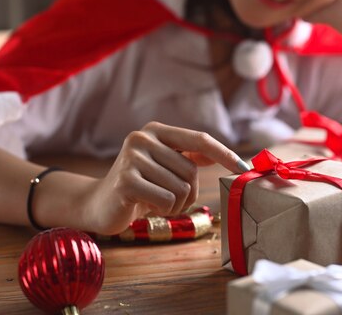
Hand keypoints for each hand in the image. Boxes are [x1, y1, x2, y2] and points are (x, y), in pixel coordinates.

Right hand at [84, 122, 246, 234]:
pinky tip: (145, 207)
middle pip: (191, 171)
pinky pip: (166, 200)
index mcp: (155, 131)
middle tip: (167, 199)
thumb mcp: (162, 167)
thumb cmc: (137, 187)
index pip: (199, 139)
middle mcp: (142, 138)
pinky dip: (163, 210)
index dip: (224, 154)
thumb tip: (217, 153)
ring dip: (174, 204)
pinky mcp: (126, 180)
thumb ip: (186, 157)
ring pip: (181, 188)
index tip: (243, 168)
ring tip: (154, 202)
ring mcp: (132, 158)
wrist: (97, 204)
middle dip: (187, 194)